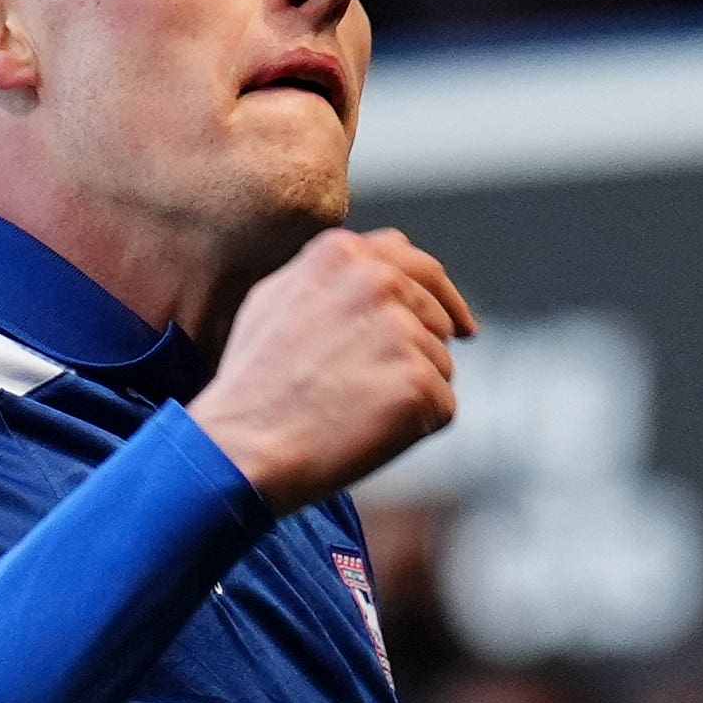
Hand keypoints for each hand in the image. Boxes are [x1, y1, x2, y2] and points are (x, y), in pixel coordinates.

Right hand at [193, 229, 472, 512]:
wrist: (243, 448)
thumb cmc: (252, 385)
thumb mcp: (275, 301)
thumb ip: (333, 277)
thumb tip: (380, 272)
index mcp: (343, 254)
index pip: (417, 264)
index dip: (440, 297)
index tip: (458, 325)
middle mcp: (379, 282)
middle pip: (436, 318)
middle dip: (419, 353)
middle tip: (376, 391)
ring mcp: (402, 332)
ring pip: (440, 366)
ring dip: (411, 393)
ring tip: (352, 413)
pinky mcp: (420, 383)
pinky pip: (442, 407)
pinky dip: (416, 427)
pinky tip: (369, 434)